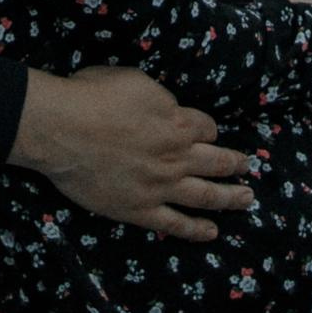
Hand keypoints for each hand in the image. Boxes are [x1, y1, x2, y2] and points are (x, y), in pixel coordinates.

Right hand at [8, 66, 254, 238]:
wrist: (62, 129)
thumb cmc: (93, 96)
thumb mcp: (135, 81)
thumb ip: (159, 97)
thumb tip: (166, 108)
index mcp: (177, 122)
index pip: (207, 127)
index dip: (208, 128)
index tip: (207, 131)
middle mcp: (177, 156)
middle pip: (217, 161)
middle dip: (235, 164)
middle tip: (249, 167)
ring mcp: (161, 186)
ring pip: (206, 195)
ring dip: (230, 197)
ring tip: (247, 199)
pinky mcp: (140, 210)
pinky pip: (175, 223)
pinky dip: (196, 229)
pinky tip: (212, 232)